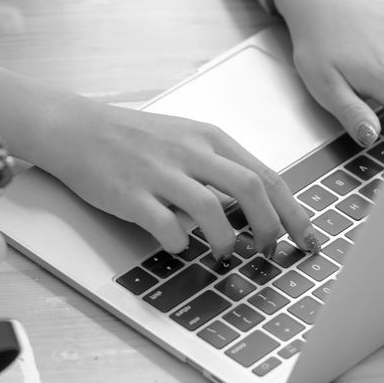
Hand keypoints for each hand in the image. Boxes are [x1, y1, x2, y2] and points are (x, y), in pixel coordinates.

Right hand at [40, 99, 320, 259]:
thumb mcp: (184, 140)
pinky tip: (178, 245)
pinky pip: (165, 225)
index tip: (307, 238)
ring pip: (212, 209)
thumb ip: (218, 167)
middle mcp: (190, 151)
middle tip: (269, 251)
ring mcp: (159, 172)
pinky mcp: (130, 193)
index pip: (266, 175)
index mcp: (209, 138)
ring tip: (224, 254)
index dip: (293, 211)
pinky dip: (179, 242)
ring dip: (226, 240)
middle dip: (271, 227)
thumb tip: (257, 206)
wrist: (76, 128)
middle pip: (250, 188)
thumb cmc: (132, 138)